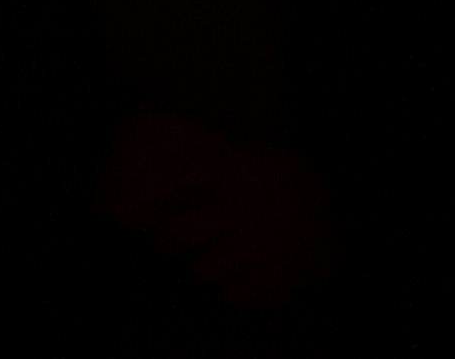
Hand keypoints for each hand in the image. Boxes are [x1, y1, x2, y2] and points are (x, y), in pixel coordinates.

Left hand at [100, 110, 342, 308]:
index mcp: (238, 166)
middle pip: (181, 235)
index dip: (144, 195)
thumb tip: (134, 195)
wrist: (338, 214)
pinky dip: (229, 289)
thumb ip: (198, 171)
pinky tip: (238, 273)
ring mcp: (270, 241)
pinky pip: (234, 294)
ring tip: (211, 254)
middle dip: (165, 243)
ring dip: (200, 267)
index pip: (182, 177)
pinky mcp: (285, 276)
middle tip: (166, 242)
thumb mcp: (242, 160)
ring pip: (204, 270)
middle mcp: (251, 202)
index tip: (116, 213)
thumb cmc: (273, 183)